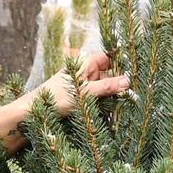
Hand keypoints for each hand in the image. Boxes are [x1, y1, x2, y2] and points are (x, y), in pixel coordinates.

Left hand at [0, 52, 130, 154]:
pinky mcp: (83, 101)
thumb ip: (106, 87)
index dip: (123, 59)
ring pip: (106, 89)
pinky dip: (108, 105)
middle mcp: (86, 73)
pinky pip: (100, 100)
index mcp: (85, 64)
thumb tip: (128, 81)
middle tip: (140, 90)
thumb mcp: (83, 93)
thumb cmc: (54, 99)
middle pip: (110, 73)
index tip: (139, 66)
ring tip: (133, 103)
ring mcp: (85, 88)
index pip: (109, 56)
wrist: (31, 115)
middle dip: (122, 81)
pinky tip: (118, 113)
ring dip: (116, 96)